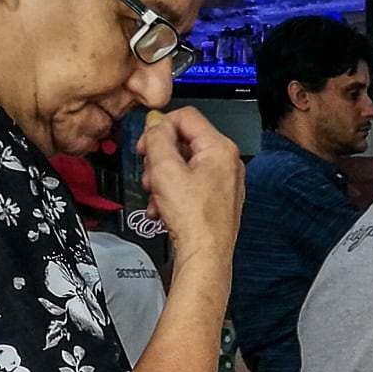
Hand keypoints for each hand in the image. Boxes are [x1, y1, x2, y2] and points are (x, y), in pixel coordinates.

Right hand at [137, 107, 242, 258]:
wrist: (205, 255)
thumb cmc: (194, 219)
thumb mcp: (164, 168)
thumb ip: (157, 138)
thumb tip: (155, 122)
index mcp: (220, 148)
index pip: (185, 116)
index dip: (160, 126)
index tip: (145, 143)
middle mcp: (227, 162)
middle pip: (182, 141)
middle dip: (159, 158)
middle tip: (150, 173)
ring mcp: (223, 182)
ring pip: (182, 165)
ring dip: (162, 177)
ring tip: (155, 194)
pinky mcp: (216, 199)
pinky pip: (188, 184)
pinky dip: (171, 192)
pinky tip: (162, 206)